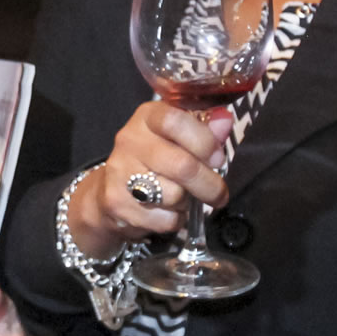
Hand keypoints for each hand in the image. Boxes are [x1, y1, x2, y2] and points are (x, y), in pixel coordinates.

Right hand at [65, 102, 235, 260]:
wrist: (112, 187)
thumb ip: (204, 129)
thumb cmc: (153, 158)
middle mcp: (130, 140)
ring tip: (181, 196)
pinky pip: (165, 219)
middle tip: (218, 192)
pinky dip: (175, 219)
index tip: (218, 158)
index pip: (175, 121)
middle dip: (209, 184)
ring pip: (174, 195)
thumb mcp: (177, 136)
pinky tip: (167, 209)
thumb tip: (224, 120)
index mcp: (147, 117)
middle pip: (182, 166)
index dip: (204, 142)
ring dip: (187, 201)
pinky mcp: (118, 203)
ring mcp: (120, 172)